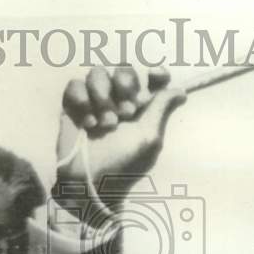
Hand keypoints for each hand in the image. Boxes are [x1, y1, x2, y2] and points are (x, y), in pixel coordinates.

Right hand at [56, 66, 185, 205]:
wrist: (88, 183)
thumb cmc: (123, 165)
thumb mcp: (149, 138)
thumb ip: (162, 109)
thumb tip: (181, 92)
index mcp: (142, 109)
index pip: (152, 79)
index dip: (156, 73)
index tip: (154, 76)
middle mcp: (119, 102)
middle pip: (124, 70)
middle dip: (125, 86)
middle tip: (126, 112)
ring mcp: (94, 103)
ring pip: (97, 74)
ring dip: (102, 96)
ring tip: (104, 124)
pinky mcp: (72, 107)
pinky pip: (75, 85)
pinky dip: (82, 99)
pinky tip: (88, 124)